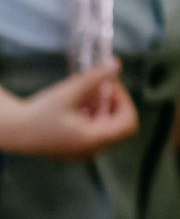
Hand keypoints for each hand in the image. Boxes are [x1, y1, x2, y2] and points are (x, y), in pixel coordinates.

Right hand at [0, 66, 138, 160]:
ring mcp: (81, 153)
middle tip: (98, 86)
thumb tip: (116, 64)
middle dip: (110, 102)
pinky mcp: (71, 150)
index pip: (128, 123)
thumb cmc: (38, 113)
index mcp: (94, 141)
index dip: (124, 101)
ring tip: (83, 91)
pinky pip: (91, 133)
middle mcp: (91, 151)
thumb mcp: (69, 91)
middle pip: (117, 125)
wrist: (11, 130)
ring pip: (104, 127)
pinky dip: (89, 116)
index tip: (110, 86)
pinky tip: (75, 103)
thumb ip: (95, 78)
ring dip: (99, 107)